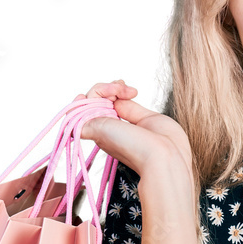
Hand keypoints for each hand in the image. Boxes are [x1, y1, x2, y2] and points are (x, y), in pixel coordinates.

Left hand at [75, 80, 193, 182]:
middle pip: (98, 99)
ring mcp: (124, 120)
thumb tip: (78, 108)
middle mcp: (109, 126)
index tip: (91, 97)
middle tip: (116, 90)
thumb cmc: (132, 147)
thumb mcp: (100, 131)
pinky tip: (132, 91)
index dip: (86, 98)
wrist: (164, 155)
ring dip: (116, 87)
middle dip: (104, 89)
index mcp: (97, 131)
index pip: (83, 109)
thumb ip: (85, 121)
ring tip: (128, 90)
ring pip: (112, 96)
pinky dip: (125, 90)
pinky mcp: (140, 114)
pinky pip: (126, 97)